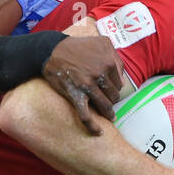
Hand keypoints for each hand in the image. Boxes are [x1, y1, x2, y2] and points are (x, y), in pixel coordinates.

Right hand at [41, 17, 121, 135]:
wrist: (52, 51)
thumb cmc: (76, 46)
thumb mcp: (101, 42)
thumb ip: (115, 55)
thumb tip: (122, 76)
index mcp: (108, 62)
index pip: (119, 82)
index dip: (115, 88)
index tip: (111, 91)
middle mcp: (100, 74)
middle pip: (113, 95)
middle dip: (111, 99)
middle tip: (108, 101)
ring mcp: (88, 86)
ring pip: (104, 105)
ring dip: (108, 113)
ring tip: (110, 116)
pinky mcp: (76, 95)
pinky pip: (85, 115)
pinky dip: (92, 126)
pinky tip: (98, 132)